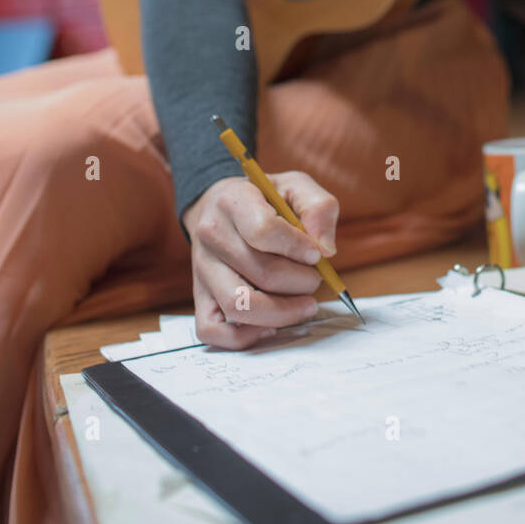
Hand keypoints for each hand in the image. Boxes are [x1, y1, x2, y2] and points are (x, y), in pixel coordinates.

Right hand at [182, 172, 338, 349]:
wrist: (220, 204)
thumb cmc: (264, 198)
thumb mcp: (295, 186)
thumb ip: (318, 208)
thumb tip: (325, 249)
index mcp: (233, 201)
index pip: (263, 231)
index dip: (298, 248)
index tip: (317, 254)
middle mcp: (211, 235)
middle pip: (261, 272)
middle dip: (301, 282)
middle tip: (315, 279)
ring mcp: (202, 269)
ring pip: (240, 305)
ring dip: (283, 312)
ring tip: (305, 304)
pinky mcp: (199, 297)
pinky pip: (212, 331)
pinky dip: (245, 337)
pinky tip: (271, 326)